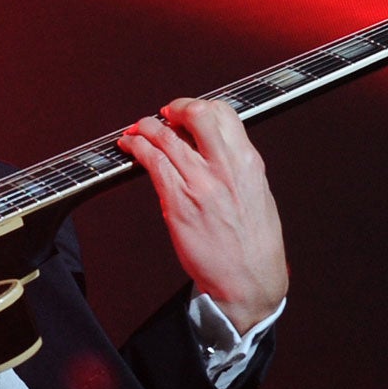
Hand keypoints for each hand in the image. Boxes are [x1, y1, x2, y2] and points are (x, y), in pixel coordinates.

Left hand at [118, 98, 288, 333]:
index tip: (186, 114)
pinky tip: (130, 147)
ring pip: (166, 136)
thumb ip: (236, 167)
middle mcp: (225, 167)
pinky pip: (152, 162)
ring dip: (146, 127)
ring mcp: (200, 183)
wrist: (249, 281)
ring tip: (137, 130)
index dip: (199, 107)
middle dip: (175, 108)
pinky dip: (136, 148)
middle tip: (163, 116)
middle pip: (197, 114)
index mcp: (248, 163)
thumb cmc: (253, 244)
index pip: (224, 114)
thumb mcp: (257, 194)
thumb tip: (213, 148)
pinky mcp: (178, 202)